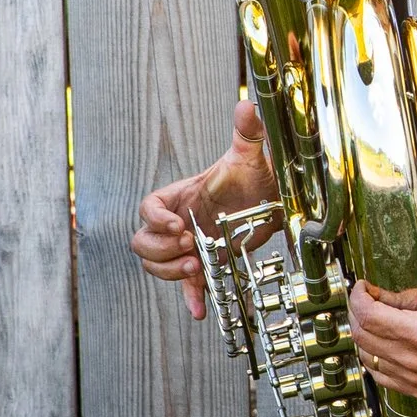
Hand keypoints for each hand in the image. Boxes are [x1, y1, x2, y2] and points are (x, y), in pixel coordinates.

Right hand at [130, 100, 277, 319]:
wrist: (274, 201)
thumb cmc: (257, 175)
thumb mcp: (252, 156)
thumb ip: (246, 133)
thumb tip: (246, 104)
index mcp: (182, 195)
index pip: (149, 207)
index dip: (155, 219)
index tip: (180, 226)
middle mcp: (179, 221)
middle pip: (142, 241)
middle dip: (160, 249)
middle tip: (190, 247)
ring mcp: (190, 245)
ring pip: (156, 264)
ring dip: (170, 271)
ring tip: (198, 268)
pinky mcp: (206, 263)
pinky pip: (188, 286)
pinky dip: (190, 298)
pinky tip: (199, 312)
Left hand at [346, 207, 416, 396]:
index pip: (369, 317)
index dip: (358, 298)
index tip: (362, 288)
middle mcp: (416, 359)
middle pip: (363, 337)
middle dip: (359, 314)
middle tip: (366, 301)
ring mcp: (416, 377)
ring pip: (369, 358)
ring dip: (366, 337)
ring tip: (377, 320)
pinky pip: (382, 376)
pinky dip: (377, 358)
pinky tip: (387, 342)